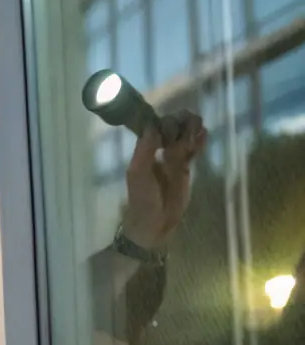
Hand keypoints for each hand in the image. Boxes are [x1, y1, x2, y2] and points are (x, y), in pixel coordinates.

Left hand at [122, 109, 206, 249]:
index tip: (174, 122)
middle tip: (190, 123)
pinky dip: (199, 142)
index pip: (155, 127)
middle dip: (181, 122)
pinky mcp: (185, 169)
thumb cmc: (142, 199)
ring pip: (184, 138)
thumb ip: (145, 150)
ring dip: (191, 129)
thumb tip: (153, 125)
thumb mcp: (138, 174)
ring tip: (199, 126)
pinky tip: (205, 134)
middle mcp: (159, 151)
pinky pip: (192, 151)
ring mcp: (173, 160)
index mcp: (144, 150)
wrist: (153, 223)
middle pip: (172, 129)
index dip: (165, 120)